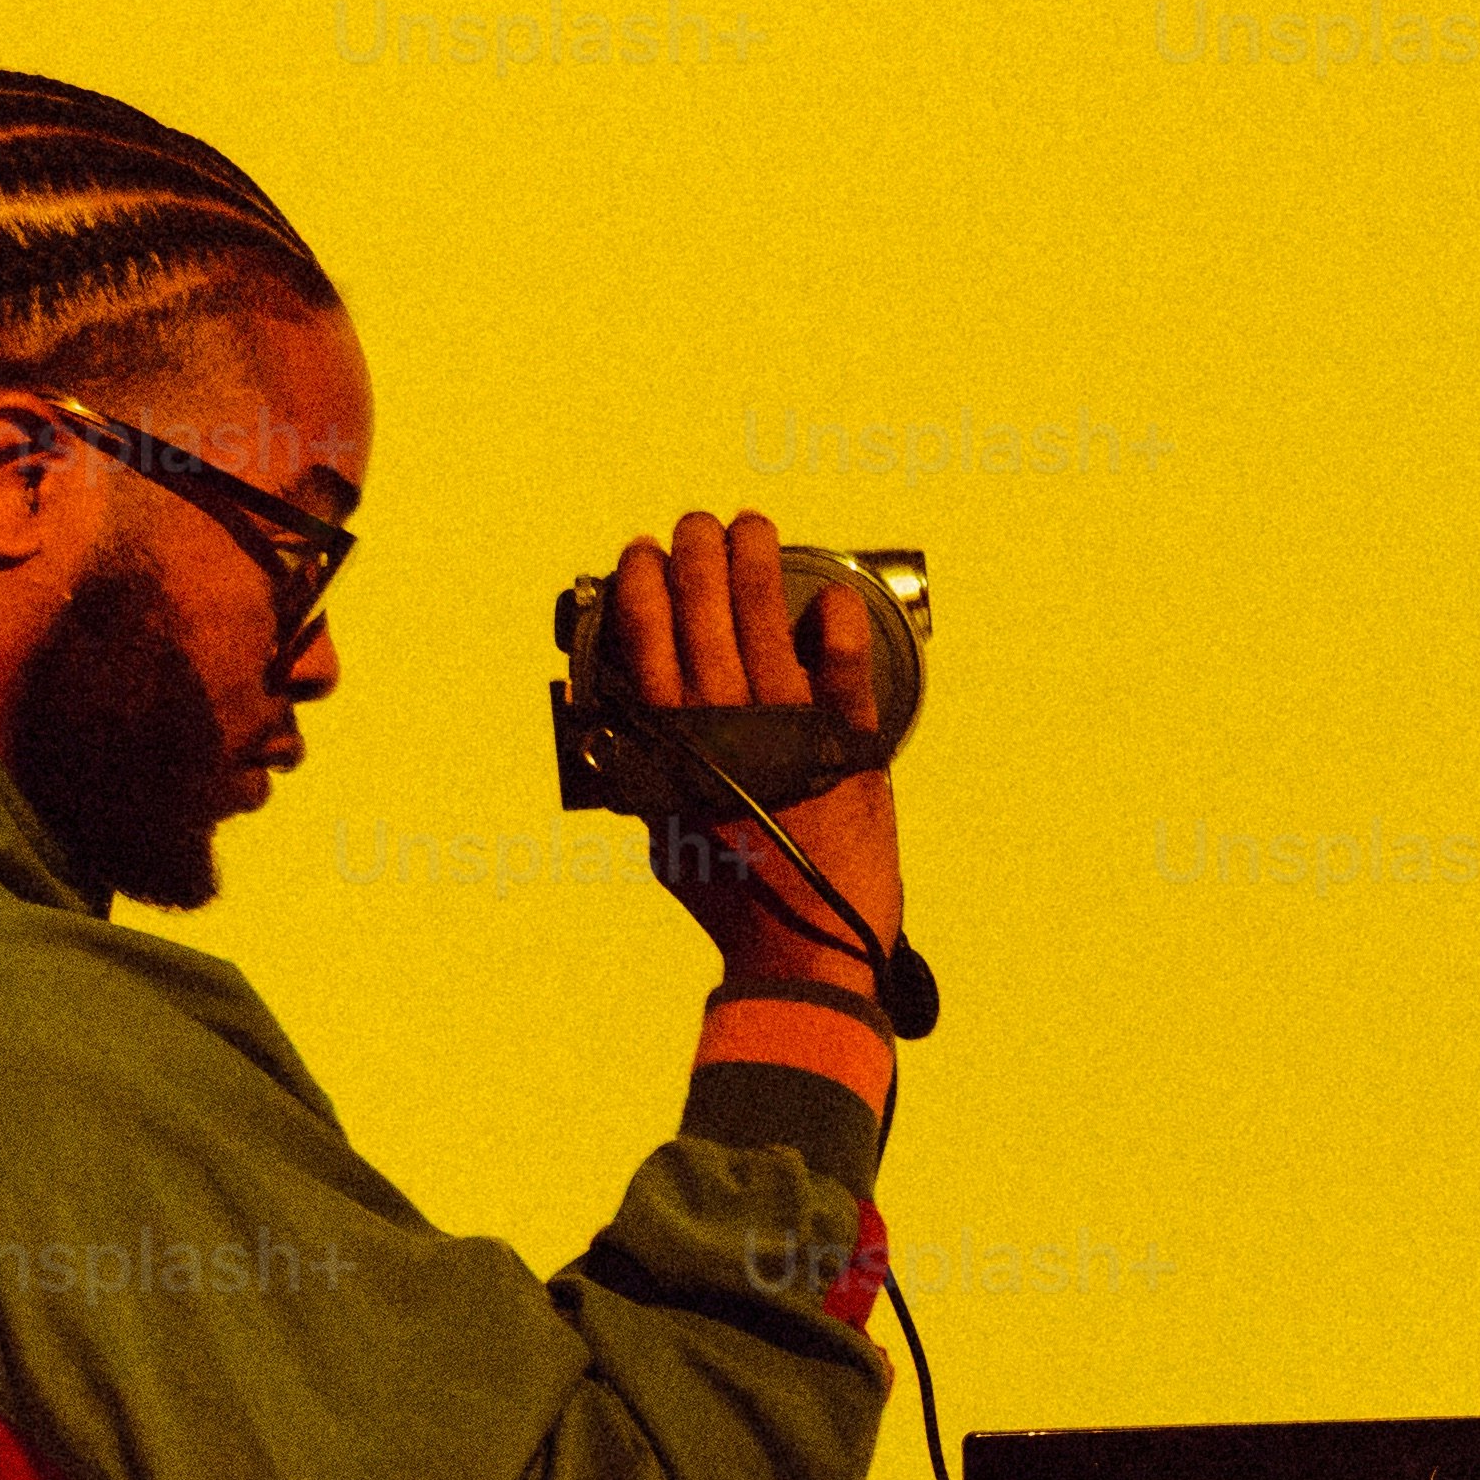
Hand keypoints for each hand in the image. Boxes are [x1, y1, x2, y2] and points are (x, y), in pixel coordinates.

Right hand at [590, 502, 911, 983]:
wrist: (806, 954)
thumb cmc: (738, 903)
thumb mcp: (671, 838)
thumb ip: (651, 780)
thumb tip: (627, 739)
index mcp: (677, 750)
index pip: (648, 648)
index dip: (644, 591)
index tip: (643, 556)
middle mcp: (730, 734)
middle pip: (704, 622)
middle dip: (696, 560)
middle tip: (696, 525)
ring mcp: (791, 738)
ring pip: (765, 632)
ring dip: (756, 571)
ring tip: (752, 530)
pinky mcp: (851, 753)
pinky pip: (844, 680)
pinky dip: (838, 638)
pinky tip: (831, 600)